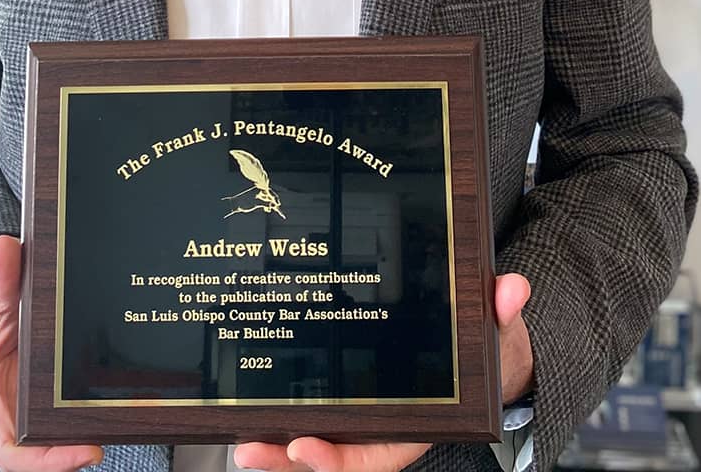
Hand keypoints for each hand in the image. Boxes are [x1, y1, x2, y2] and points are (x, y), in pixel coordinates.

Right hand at [0, 235, 102, 471]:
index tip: (85, 453)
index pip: (10, 446)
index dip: (46, 458)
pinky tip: (121, 394)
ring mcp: (27, 393)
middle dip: (75, 447)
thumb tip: (3, 254)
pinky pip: (68, 400)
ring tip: (128, 416)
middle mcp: (6, 399)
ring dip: (87, 426)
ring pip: (57, 425)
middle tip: (111, 439)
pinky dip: (91, 403)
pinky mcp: (46, 380)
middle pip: (40, 442)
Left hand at [233, 273, 534, 471]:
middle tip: (250, 448)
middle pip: (328, 456)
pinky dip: (276, 407)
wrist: (478, 347)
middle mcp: (378, 428)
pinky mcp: (339, 390)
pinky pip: (306, 406)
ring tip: (235, 436)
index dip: (338, 461)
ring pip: (309, 437)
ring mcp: (355, 413)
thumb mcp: (499, 337)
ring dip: (272, 441)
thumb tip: (510, 290)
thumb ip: (502, 316)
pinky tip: (242, 399)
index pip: (371, 459)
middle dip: (287, 459)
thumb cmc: (485, 350)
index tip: (306, 448)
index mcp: (412, 428)